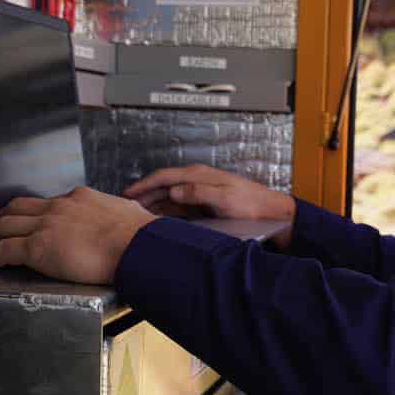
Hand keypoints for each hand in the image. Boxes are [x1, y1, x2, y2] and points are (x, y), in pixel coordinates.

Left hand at [0, 187, 155, 284]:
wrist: (136, 246)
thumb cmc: (140, 235)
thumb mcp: (128, 213)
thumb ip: (119, 214)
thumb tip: (129, 217)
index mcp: (79, 198)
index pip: (46, 203)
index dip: (32, 213)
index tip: (28, 221)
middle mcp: (58, 207)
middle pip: (17, 208)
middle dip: (1, 218)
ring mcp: (46, 225)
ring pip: (4, 225)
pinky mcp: (38, 247)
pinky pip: (5, 250)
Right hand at [124, 164, 296, 246]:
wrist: (270, 212)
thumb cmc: (250, 204)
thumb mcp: (224, 198)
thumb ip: (198, 193)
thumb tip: (174, 191)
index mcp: (199, 175)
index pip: (164, 176)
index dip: (143, 185)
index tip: (127, 193)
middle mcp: (196, 180)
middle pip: (162, 186)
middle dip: (143, 194)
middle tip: (124, 205)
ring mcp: (199, 192)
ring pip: (168, 196)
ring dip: (152, 204)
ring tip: (135, 214)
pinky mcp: (203, 204)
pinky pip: (177, 205)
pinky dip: (164, 211)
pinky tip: (157, 219)